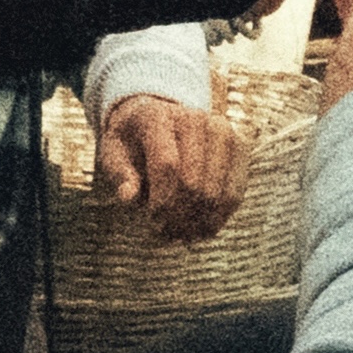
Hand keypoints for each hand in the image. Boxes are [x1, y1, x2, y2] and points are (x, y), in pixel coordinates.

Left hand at [90, 92, 249, 243]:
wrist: (161, 120)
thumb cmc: (132, 143)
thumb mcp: (113, 154)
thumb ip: (120, 174)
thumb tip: (128, 197)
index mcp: (158, 116)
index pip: (168, 165)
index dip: (162, 200)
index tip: (152, 221)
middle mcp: (195, 118)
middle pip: (195, 182)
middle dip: (180, 216)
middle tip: (167, 235)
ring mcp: (222, 130)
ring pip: (218, 191)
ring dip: (201, 222)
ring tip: (184, 236)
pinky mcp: (239, 145)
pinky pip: (236, 191)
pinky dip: (221, 216)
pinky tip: (204, 230)